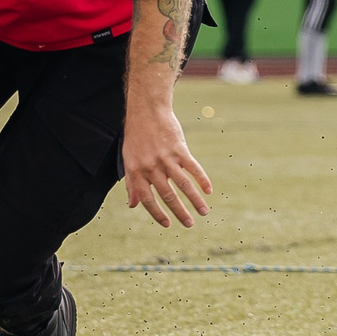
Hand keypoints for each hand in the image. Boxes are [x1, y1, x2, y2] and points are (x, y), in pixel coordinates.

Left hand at [122, 101, 212, 227]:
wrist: (147, 111)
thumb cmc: (136, 136)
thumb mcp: (128, 160)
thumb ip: (132, 184)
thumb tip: (133, 205)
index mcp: (136, 172)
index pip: (147, 199)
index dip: (157, 214)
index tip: (167, 224)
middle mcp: (151, 167)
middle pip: (168, 195)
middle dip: (180, 212)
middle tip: (189, 224)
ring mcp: (166, 158)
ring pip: (183, 185)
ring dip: (195, 200)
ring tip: (203, 212)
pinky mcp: (179, 149)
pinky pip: (193, 168)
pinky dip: (202, 180)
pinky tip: (208, 190)